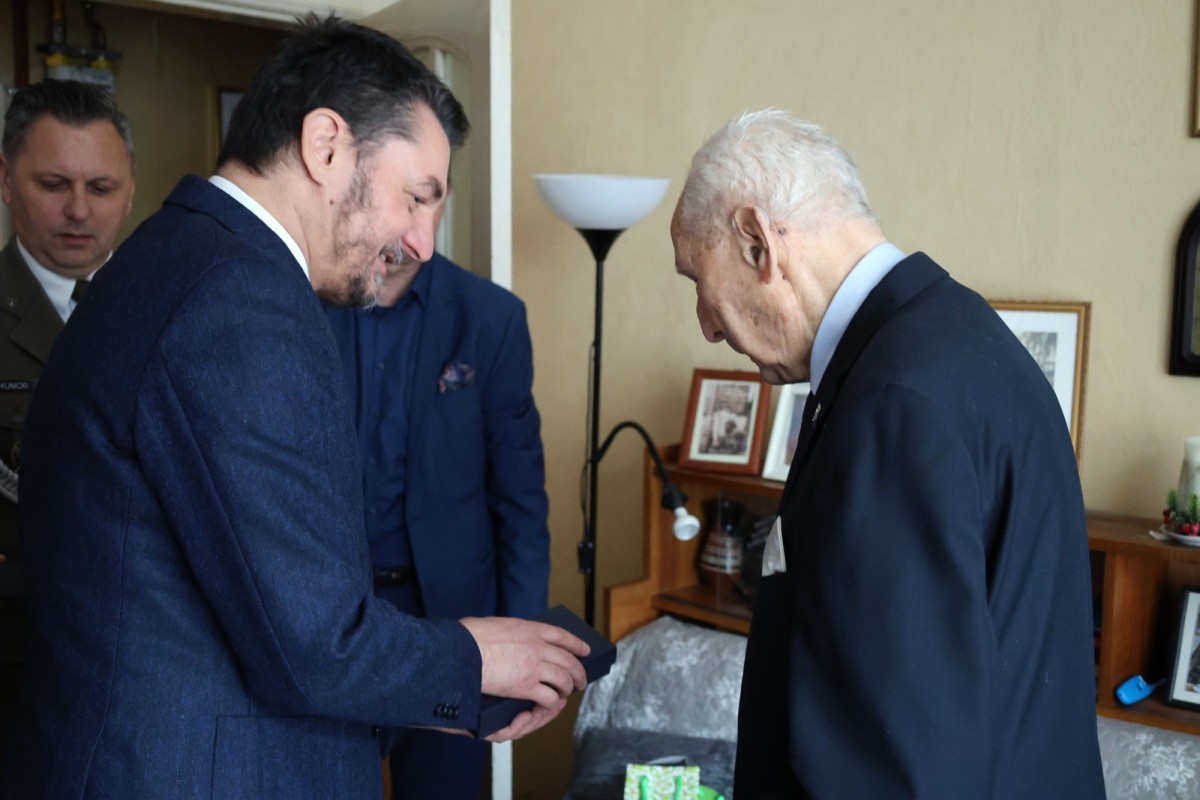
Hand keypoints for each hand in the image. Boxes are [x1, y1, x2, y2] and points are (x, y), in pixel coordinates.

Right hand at [459, 616, 589, 737]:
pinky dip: (552, 702)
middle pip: (569, 660)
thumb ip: (512, 631)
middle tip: (581, 680)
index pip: (562, 635)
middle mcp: (538, 647)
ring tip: (568, 693)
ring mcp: (534, 667)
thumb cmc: (472, 637)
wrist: (465, 652)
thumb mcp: (499, 624)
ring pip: (563, 679)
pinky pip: (548, 696)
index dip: (577, 644)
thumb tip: (511, 635)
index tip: (585, 650)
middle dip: (579, 672)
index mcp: (531, 629)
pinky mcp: (525, 687)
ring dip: (568, 688)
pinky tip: (551, 704)